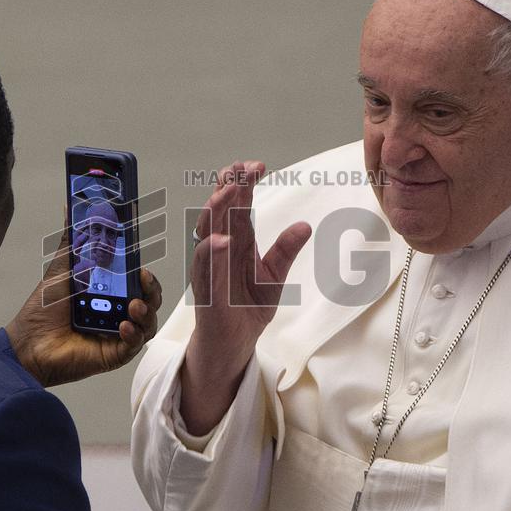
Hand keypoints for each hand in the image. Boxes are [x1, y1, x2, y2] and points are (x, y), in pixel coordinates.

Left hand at [6, 230, 161, 386]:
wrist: (28, 343)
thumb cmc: (43, 310)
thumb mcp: (61, 269)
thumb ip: (72, 240)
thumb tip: (70, 208)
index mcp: (110, 293)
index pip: (139, 283)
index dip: (145, 276)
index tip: (141, 268)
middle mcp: (118, 313)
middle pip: (150, 301)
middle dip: (152, 291)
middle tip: (143, 282)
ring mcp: (118, 334)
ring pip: (148, 323)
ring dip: (146, 313)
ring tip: (133, 307)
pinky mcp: (114, 354)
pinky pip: (134, 345)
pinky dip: (134, 335)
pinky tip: (124, 327)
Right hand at [180, 160, 310, 432]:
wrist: (234, 345)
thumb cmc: (247, 307)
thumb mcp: (274, 276)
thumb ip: (285, 250)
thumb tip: (305, 225)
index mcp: (237, 241)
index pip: (237, 204)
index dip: (243, 182)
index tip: (258, 165)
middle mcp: (220, 249)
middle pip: (219, 210)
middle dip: (227, 187)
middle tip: (241, 169)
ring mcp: (210, 269)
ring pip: (205, 233)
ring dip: (215, 212)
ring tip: (227, 193)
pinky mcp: (207, 292)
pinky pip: (205, 269)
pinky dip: (211, 252)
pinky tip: (220, 238)